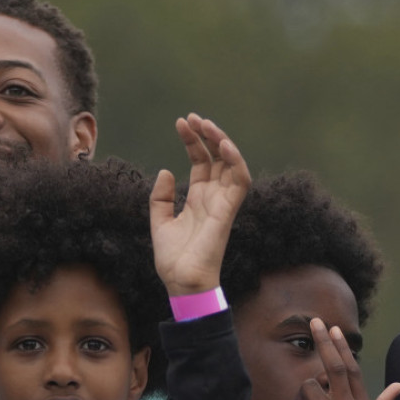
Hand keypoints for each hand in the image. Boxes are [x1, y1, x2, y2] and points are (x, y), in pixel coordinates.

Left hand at [150, 113, 250, 295]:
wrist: (181, 282)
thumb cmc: (173, 259)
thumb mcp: (159, 222)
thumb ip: (161, 197)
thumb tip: (166, 171)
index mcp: (199, 199)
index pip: (201, 162)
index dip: (193, 141)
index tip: (181, 122)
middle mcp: (213, 198)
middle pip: (217, 158)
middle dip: (207, 135)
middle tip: (193, 117)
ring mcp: (222, 204)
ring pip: (231, 165)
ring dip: (222, 142)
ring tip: (206, 124)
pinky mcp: (227, 211)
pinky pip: (240, 182)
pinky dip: (236, 162)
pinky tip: (224, 145)